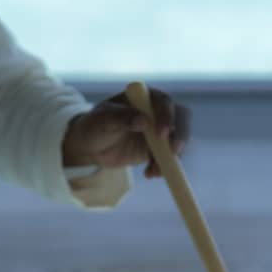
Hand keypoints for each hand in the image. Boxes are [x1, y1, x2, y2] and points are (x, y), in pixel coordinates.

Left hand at [61, 86, 190, 178]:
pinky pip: (169, 158)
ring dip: (171, 157)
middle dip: (180, 135)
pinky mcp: (158, 150)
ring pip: (177, 141)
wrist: (91, 146)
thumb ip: (121, 117)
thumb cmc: (95, 125)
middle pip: (181, 119)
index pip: (164, 102)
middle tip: (174, 152)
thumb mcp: (103, 120)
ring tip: (154, 171)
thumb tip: (143, 120)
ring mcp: (159, 131)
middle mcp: (157, 111)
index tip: (161, 134)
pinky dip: (163, 167)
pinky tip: (149, 174)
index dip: (167, 116)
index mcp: (144, 98)